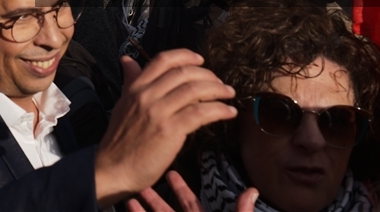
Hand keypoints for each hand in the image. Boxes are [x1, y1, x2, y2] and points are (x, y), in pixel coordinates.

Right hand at [94, 51, 236, 206]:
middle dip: (207, 75)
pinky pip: (200, 113)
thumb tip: (128, 60)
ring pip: (194, 90)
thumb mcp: (123, 103)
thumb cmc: (120, 140)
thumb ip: (130, 81)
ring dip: (217, 90)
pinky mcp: (170, 130)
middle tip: (219, 83)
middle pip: (183, 73)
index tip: (200, 60)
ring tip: (229, 94)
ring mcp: (158, 112)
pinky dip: (219, 110)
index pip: (163, 60)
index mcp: (136, 88)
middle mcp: (147, 95)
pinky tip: (228, 112)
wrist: (114, 169)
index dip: (185, 56)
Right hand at [128, 171, 257, 211]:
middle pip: (168, 208)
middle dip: (156, 191)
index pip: (191, 203)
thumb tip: (252, 191)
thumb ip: (240, 211)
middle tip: (145, 174)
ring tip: (132, 187)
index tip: (170, 172)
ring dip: (143, 203)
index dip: (181, 187)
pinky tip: (128, 203)